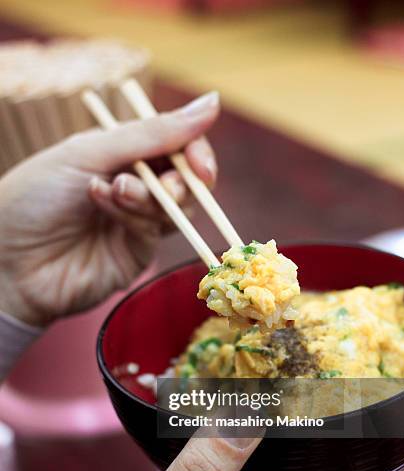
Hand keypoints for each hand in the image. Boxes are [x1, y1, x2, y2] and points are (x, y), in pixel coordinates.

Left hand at [0, 92, 218, 326]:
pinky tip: (103, 202)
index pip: (177, 145)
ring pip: (176, 206)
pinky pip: (154, 229)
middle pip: (186, 178)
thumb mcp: (89, 151)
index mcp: (121, 152)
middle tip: (166, 184)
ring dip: (150, 194)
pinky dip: (134, 213)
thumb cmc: (35, 196)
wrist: (8, 262)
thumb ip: (151, 133)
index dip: (196, 150)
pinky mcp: (136, 252)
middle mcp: (134, 185)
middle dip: (181, 179)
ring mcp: (137, 221)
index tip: (200, 162)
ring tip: (115, 189)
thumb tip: (212, 104)